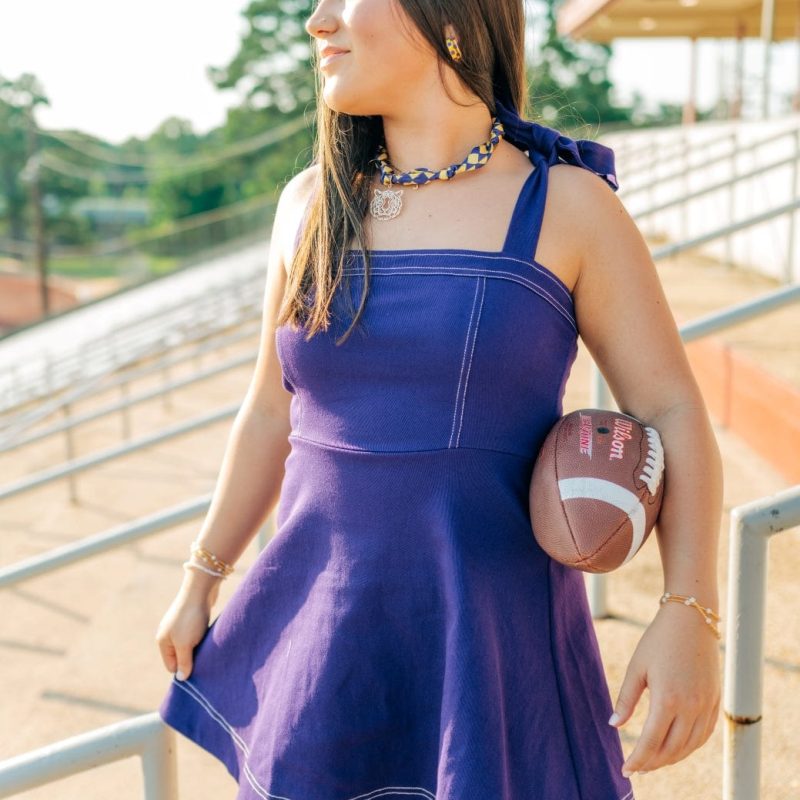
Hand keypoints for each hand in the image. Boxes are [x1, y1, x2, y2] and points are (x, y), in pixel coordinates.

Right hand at [155, 578, 219, 680]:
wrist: (200, 589)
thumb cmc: (191, 619)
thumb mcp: (185, 644)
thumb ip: (183, 662)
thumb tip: (181, 678)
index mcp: (163, 641)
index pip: (171, 666)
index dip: (183, 670)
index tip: (197, 670)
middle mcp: (169, 633)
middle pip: (180, 655)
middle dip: (191, 659)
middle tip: (205, 660)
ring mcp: (180, 625)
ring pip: (189, 644)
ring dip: (198, 648)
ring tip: (208, 647)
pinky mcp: (191, 617)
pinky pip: (196, 634)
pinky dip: (202, 637)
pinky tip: (209, 636)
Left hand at [609, 599, 720, 776]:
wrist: (691, 619)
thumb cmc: (658, 640)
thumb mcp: (637, 667)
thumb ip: (626, 699)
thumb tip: (614, 725)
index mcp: (668, 699)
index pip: (652, 743)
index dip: (638, 760)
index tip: (625, 769)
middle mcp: (691, 707)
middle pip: (672, 750)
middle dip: (653, 763)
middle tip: (637, 768)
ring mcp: (707, 705)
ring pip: (690, 746)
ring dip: (671, 758)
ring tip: (653, 762)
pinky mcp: (716, 701)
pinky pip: (705, 734)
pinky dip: (690, 746)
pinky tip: (677, 748)